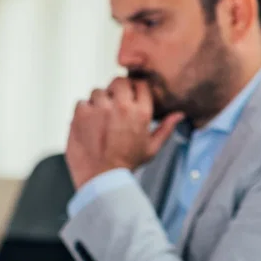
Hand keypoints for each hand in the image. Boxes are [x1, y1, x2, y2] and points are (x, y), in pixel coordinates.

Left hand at [65, 78, 182, 187]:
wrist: (101, 179)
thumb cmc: (127, 165)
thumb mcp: (151, 148)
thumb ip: (165, 128)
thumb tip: (179, 114)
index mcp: (141, 113)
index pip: (140, 84)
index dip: (134, 88)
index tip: (130, 95)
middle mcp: (121, 106)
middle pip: (118, 81)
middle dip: (116, 89)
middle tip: (114, 104)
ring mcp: (100, 109)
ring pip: (98, 91)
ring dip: (99, 102)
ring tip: (100, 119)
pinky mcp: (81, 114)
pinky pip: (82, 102)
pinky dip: (84, 111)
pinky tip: (88, 124)